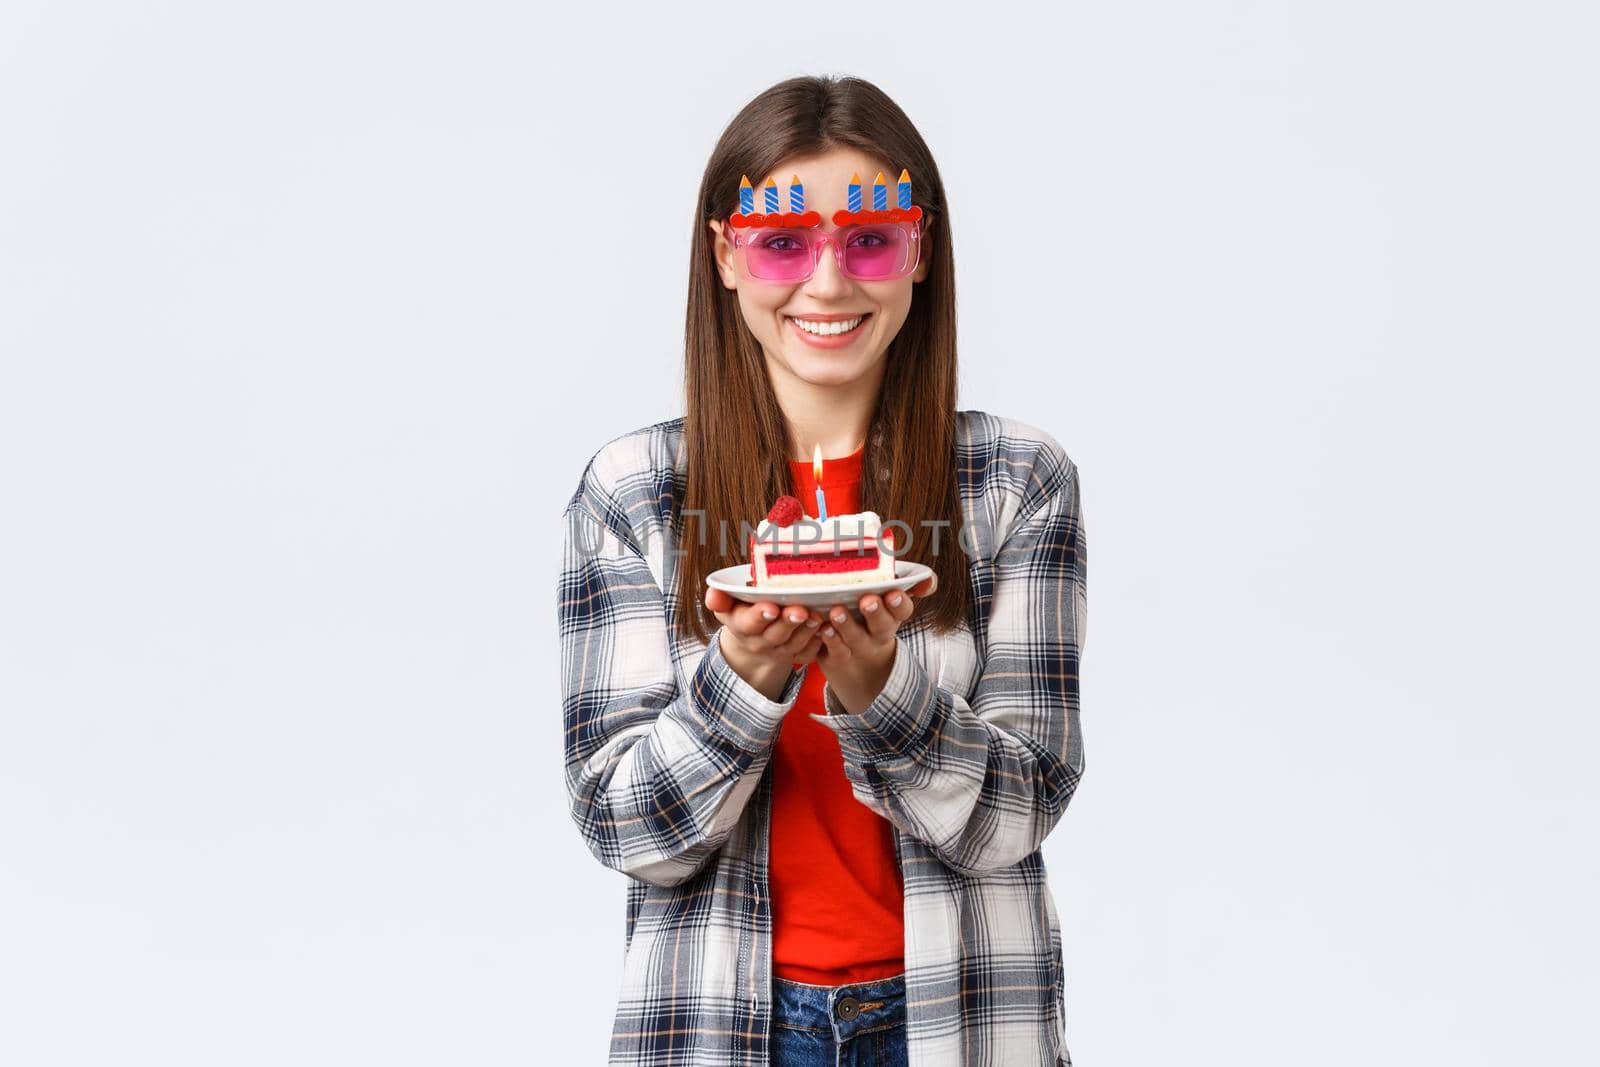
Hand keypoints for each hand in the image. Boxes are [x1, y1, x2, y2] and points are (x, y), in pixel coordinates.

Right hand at [704, 587, 822, 700]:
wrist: (755, 641)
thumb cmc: (743, 612)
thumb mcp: (727, 606)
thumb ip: (720, 598)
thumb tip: (713, 592)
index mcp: (743, 626)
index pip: (749, 623)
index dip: (760, 616)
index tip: (771, 606)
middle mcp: (761, 642)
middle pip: (775, 635)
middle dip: (788, 623)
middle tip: (800, 610)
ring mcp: (781, 651)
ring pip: (795, 644)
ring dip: (807, 631)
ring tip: (817, 616)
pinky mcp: (798, 656)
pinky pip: (809, 654)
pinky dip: (819, 643)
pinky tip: (828, 630)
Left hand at [813, 573, 937, 713]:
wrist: (859, 663)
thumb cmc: (872, 614)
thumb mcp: (889, 598)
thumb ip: (909, 583)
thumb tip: (929, 581)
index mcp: (893, 615)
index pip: (902, 610)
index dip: (899, 603)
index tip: (892, 594)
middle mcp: (879, 633)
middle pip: (882, 625)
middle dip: (876, 612)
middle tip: (867, 600)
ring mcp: (859, 647)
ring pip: (856, 638)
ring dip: (847, 625)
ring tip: (837, 612)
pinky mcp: (839, 656)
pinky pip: (836, 650)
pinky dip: (830, 640)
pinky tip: (823, 628)